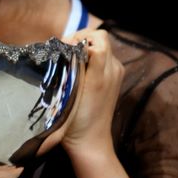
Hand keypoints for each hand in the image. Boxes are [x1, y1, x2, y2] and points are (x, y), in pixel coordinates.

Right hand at [59, 28, 124, 157]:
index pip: (97, 37)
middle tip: (63, 51)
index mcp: (107, 68)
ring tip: (68, 61)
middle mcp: (113, 68)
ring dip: (83, 50)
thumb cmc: (79, 118)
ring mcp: (114, 75)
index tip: (64, 48)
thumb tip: (78, 43)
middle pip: (99, 40)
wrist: (88, 141)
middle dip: (81, 41)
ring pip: (100, 49)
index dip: (79, 37)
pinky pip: (101, 60)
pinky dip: (88, 59)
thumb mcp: (79, 87)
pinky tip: (76, 71)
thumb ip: (84, 62)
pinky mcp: (111, 82)